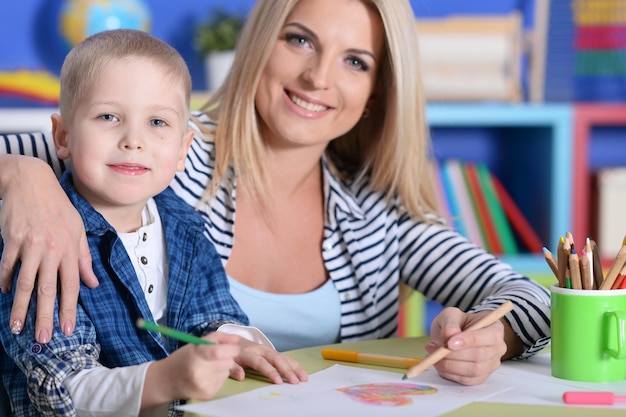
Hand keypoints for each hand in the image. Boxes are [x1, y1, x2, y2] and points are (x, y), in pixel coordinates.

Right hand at [0, 156, 97, 342]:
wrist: (31, 182)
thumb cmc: (58, 207)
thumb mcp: (77, 229)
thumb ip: (84, 258)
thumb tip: (93, 283)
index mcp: (70, 249)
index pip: (71, 285)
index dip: (69, 309)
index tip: (67, 329)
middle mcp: (52, 249)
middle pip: (47, 289)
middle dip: (45, 316)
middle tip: (42, 338)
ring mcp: (31, 245)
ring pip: (25, 283)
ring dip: (20, 308)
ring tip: (17, 327)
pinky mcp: (12, 240)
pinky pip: (7, 266)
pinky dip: (6, 281)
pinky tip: (6, 294)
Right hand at [143, 332, 240, 407]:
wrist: (166, 381)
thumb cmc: (183, 358)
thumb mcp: (197, 343)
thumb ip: (218, 338)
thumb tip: (237, 340)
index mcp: (195, 356)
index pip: (219, 352)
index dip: (231, 349)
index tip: (233, 347)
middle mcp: (199, 373)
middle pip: (228, 362)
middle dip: (228, 357)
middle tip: (217, 357)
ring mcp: (203, 385)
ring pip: (227, 372)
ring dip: (223, 368)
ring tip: (209, 367)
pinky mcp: (207, 394)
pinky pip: (223, 382)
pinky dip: (219, 377)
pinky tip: (207, 376)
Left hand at [229, 338, 307, 384]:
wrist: (233, 339)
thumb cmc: (231, 353)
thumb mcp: (228, 359)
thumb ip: (233, 368)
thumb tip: (241, 377)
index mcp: (249, 353)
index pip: (261, 363)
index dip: (270, 372)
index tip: (279, 382)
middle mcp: (261, 350)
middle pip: (276, 359)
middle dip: (287, 370)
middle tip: (295, 381)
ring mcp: (269, 350)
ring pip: (283, 358)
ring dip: (295, 368)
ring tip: (304, 378)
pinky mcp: (273, 352)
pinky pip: (286, 358)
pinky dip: (295, 365)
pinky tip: (302, 372)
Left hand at [426, 307, 507, 384]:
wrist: (456, 335)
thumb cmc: (457, 323)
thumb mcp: (451, 315)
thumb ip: (450, 322)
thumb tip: (450, 335)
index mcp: (495, 329)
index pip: (491, 336)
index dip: (471, 340)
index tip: (450, 342)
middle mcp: (497, 348)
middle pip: (480, 356)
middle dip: (454, 354)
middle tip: (434, 348)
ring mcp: (491, 365)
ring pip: (473, 371)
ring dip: (449, 365)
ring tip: (433, 354)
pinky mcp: (480, 377)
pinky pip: (466, 380)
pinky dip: (449, 373)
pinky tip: (439, 364)